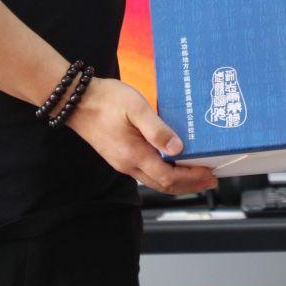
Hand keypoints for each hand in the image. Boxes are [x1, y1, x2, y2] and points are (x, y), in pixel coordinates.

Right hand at [68, 78, 216, 194]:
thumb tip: (178, 149)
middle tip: (210, 180)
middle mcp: (127, 164)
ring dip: (177, 181)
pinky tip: (172, 162)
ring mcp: (122, 162)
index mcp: (134, 155)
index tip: (209, 174)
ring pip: (154, 181)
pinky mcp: (119, 156)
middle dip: (189, 185)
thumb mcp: (136, 109)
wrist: (75, 100)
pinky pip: (146, 172)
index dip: (191, 179)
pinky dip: (164, 173)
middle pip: (163, 185)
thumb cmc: (105, 100)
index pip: (168, 177)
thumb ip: (158, 130)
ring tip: (196, 174)